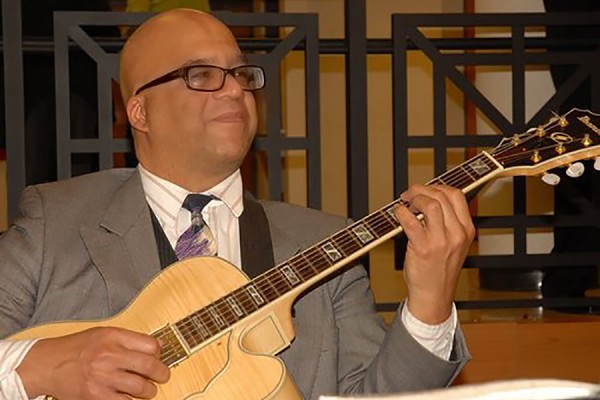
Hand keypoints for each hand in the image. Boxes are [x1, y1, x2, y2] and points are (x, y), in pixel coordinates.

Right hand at [17, 327, 169, 399]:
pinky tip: (129, 397)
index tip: (159, 357)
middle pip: (149, 366)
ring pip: (140, 387)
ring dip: (149, 390)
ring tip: (147, 389)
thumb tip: (159, 346)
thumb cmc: (77, 348)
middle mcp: (108, 355)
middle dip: (162, 373)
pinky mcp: (95, 396)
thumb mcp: (104, 333)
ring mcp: (101, 378)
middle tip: (162, 376)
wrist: (47, 365)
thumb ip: (130, 338)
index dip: (159, 353)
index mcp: (112, 337)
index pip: (150, 345)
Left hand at [394, 184, 474, 323]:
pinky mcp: (423, 248)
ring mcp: (441, 241)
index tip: (425, 190)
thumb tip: (428, 199)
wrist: (434, 296)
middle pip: (442, 195)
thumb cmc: (439, 270)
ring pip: (430, 204)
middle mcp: (457, 234)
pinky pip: (410, 220)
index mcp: (466, 230)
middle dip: (421, 189)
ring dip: (414, 198)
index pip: (457, 195)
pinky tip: (398, 214)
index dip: (437, 186)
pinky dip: (401, 212)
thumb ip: (447, 223)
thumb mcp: (454, 244)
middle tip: (409, 195)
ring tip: (405, 204)